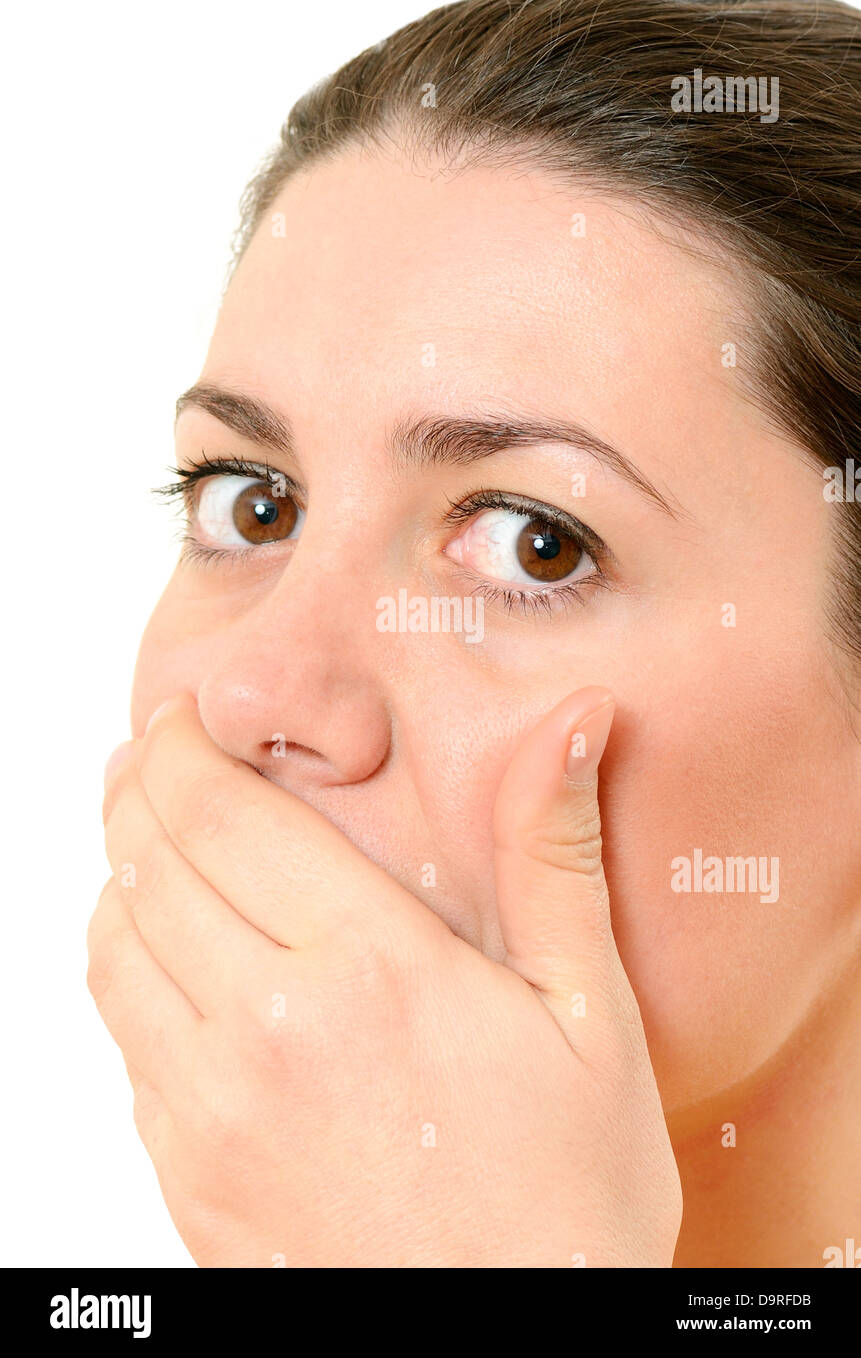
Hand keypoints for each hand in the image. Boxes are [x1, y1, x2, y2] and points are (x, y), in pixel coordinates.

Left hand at [89, 690, 680, 1266]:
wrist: (512, 1357)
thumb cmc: (567, 1196)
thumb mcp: (590, 1017)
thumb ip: (555, 858)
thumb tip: (571, 722)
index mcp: (366, 968)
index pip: (219, 815)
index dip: (180, 746)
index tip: (180, 716)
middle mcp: (266, 1028)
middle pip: (148, 865)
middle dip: (136, 790)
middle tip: (150, 755)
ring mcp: (212, 1109)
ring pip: (113, 950)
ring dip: (118, 876)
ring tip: (144, 839)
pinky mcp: (188, 1174)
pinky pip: (121, 1042)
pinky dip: (122, 973)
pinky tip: (164, 958)